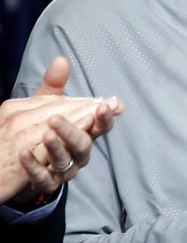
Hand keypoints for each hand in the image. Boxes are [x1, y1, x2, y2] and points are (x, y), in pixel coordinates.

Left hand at [1, 56, 122, 203]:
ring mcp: (63, 169)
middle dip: (75, 130)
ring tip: (46, 134)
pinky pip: (42, 178)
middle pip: (84, 143)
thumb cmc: (43, 132)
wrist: (23, 166)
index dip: (106, 116)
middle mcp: (78, 152)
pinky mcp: (45, 183)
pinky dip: (34, 167)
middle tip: (58, 118)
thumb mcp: (47, 107)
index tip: (107, 105)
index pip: (100, 124)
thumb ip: (55, 88)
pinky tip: (23, 154)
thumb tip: (61, 60)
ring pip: (66, 161)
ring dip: (56, 147)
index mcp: (84, 132)